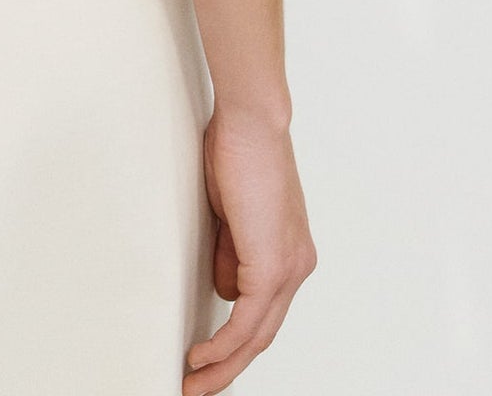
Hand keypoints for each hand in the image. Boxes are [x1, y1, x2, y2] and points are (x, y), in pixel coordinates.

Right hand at [183, 106, 316, 392]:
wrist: (253, 122)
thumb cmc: (239, 150)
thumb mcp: (232, 213)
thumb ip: (233, 253)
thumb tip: (226, 289)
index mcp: (288, 251)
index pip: (264, 312)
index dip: (236, 340)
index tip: (210, 357)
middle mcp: (297, 265)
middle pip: (263, 334)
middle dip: (229, 366)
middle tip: (199, 385)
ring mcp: (288, 267)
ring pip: (256, 335)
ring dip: (223, 363)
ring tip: (194, 381)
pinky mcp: (273, 265)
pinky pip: (247, 321)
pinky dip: (224, 344)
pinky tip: (202, 355)